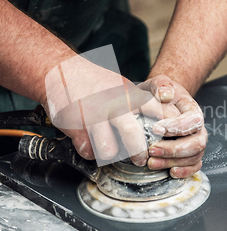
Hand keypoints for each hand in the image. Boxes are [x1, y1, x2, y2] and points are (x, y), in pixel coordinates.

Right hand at [42, 53, 162, 166]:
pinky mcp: (76, 127)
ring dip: (110, 154)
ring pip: (109, 151)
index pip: (156, 112)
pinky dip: (90, 151)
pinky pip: (88, 151)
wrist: (58, 70)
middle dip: (139, 153)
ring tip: (110, 150)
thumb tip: (161, 115)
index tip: (164, 138)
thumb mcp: (121, 84)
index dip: (165, 127)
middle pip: (133, 136)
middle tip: (141, 160)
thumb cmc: (92, 80)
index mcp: (128, 94)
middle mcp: (113, 106)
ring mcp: (94, 117)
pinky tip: (89, 141)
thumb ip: (138, 101)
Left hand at [140, 75, 206, 177]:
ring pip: (194, 156)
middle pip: (196, 143)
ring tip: (152, 163)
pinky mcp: (191, 155)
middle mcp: (198, 128)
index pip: (192, 120)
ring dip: (173, 162)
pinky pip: (194, 166)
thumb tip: (165, 94)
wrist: (162, 103)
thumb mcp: (158, 84)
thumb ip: (160, 85)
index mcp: (193, 110)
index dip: (176, 127)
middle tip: (152, 150)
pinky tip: (171, 172)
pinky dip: (185, 171)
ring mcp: (196, 142)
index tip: (156, 129)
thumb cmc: (159, 95)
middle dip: (174, 149)